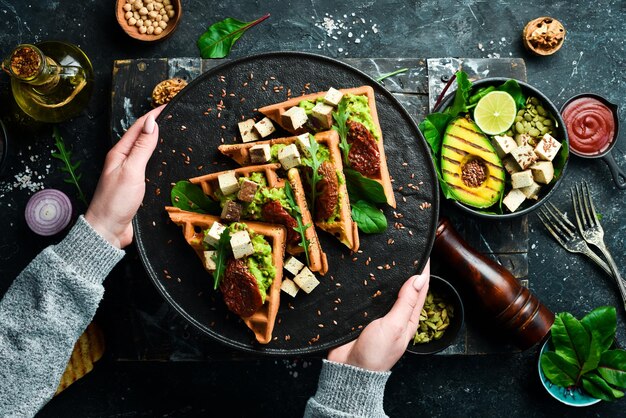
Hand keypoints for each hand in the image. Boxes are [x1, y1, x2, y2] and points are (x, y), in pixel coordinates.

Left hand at [85, 106, 163, 247]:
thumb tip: (152, 123)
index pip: (139, 127)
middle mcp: (123, 160)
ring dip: (158, 141)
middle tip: (174, 116)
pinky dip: (158, 158)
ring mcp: (129, 173)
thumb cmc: (116, 201)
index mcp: (120, 153)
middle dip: (157, 124)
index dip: (154, 115)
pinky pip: (148, 166)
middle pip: (141, 137)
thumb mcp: (132, 171)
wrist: (108, 230)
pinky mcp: (135, 186)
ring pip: (145, 151)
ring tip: (173, 133)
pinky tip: (166, 161)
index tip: (169, 105)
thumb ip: (142, 147)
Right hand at [327, 260, 429, 371]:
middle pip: (403, 287)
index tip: (423, 251)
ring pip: (385, 289)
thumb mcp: (395, 326)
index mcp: (409, 318)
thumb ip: (405, 302)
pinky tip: (365, 271)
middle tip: (403, 247)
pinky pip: (368, 295)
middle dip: (405, 268)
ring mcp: (378, 314)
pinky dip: (369, 284)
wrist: (349, 369)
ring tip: (385, 254)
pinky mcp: (362, 314)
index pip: (420, 289)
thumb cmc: (376, 353)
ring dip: (386, 274)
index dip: (423, 270)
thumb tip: (419, 279)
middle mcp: (395, 314)